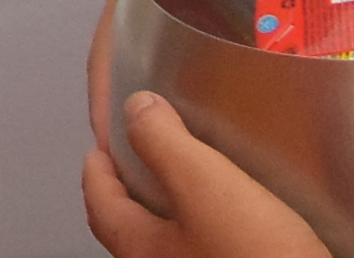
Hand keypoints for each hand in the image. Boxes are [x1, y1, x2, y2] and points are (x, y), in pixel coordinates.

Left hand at [84, 94, 334, 257]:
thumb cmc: (255, 257)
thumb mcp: (203, 185)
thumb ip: (163, 143)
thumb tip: (135, 110)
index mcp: (139, 248)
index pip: (99, 202)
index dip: (98, 167)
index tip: (102, 145)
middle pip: (130, 226)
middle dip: (133, 190)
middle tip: (147, 158)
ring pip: (170, 242)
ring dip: (173, 211)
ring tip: (197, 183)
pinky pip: (207, 251)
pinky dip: (209, 230)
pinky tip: (237, 221)